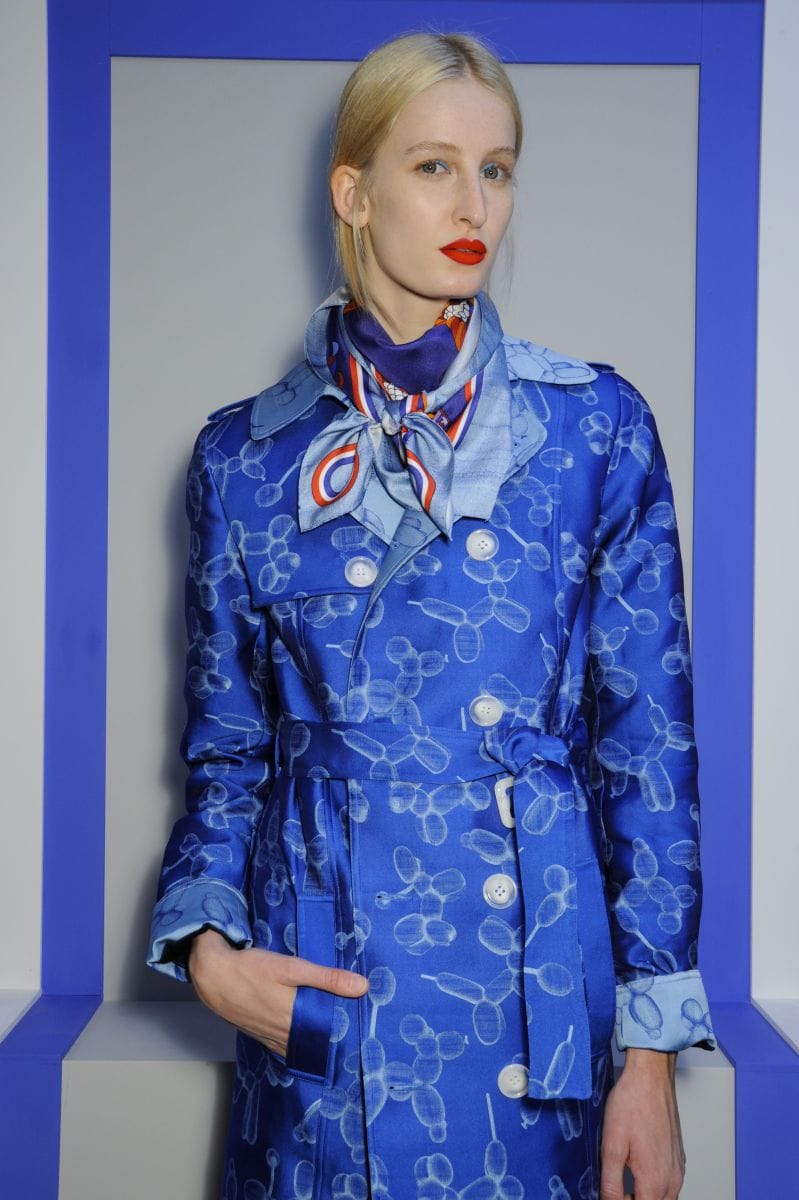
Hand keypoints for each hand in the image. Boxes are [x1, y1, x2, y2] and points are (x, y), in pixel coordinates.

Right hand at [187, 929, 368, 1057]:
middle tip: (358, 1029)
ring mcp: (271, 1037)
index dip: (350, 1032)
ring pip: (302, 1043)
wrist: (212, 977)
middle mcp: (285, 1035)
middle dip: (336, 1036)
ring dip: (318, 1039)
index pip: (332, 1035)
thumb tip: (362, 987)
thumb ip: (327, 978)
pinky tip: (306, 1032)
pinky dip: (299, 1040)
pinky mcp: (261, 1034)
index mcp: (296, 1020)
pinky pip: (286, 1044)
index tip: (368, 1028)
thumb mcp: (292, 968)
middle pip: (318, 1040)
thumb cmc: (251, 970)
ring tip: (338, 1031)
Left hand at [600, 1049, 684, 1199]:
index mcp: (654, 1181)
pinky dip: (654, 1187)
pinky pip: (669, 1185)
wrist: (651, 1077)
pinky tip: (638, 1171)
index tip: (610, 1195)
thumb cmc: (631, 1104)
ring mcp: (678, 1170)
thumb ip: (611, 1183)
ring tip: (624, 1184)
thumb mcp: (611, 1146)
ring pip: (664, 1199)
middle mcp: (672, 1180)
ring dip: (645, 1197)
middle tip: (615, 1192)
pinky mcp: (679, 1159)